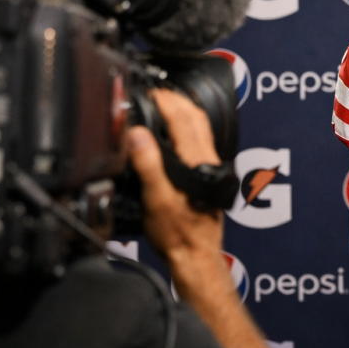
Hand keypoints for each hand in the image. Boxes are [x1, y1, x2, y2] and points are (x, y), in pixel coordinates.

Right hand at [126, 88, 224, 285]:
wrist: (195, 256)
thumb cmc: (178, 234)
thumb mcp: (156, 199)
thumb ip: (148, 164)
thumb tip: (137, 134)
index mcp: (197, 161)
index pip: (182, 118)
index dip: (164, 100)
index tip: (148, 91)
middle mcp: (209, 161)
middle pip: (196, 118)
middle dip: (176, 100)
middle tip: (155, 92)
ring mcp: (211, 167)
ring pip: (201, 128)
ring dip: (183, 112)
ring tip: (164, 104)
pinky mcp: (209, 176)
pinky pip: (200, 141)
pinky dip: (186, 128)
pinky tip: (174, 134)